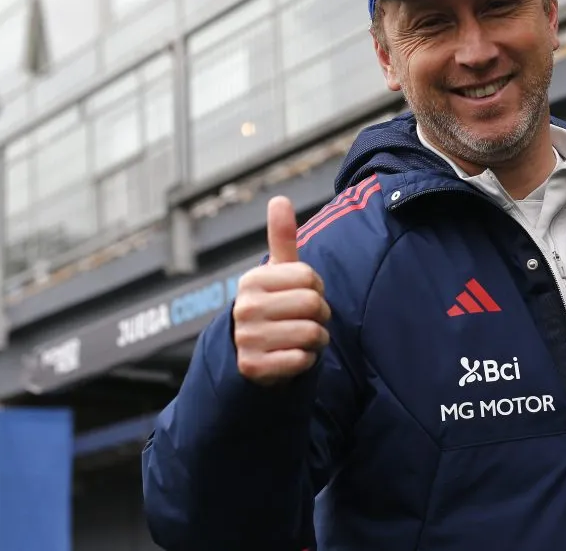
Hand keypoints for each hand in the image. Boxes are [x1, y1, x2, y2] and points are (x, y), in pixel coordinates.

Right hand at [233, 196, 331, 385]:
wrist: (250, 353)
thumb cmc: (273, 305)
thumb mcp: (277, 272)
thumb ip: (281, 237)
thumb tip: (279, 198)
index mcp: (252, 280)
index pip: (309, 277)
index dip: (316, 288)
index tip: (303, 295)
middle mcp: (245, 308)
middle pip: (313, 305)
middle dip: (320, 314)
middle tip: (307, 319)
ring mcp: (247, 338)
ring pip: (311, 333)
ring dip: (317, 338)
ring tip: (302, 337)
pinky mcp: (254, 367)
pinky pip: (302, 360)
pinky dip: (307, 360)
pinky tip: (293, 356)